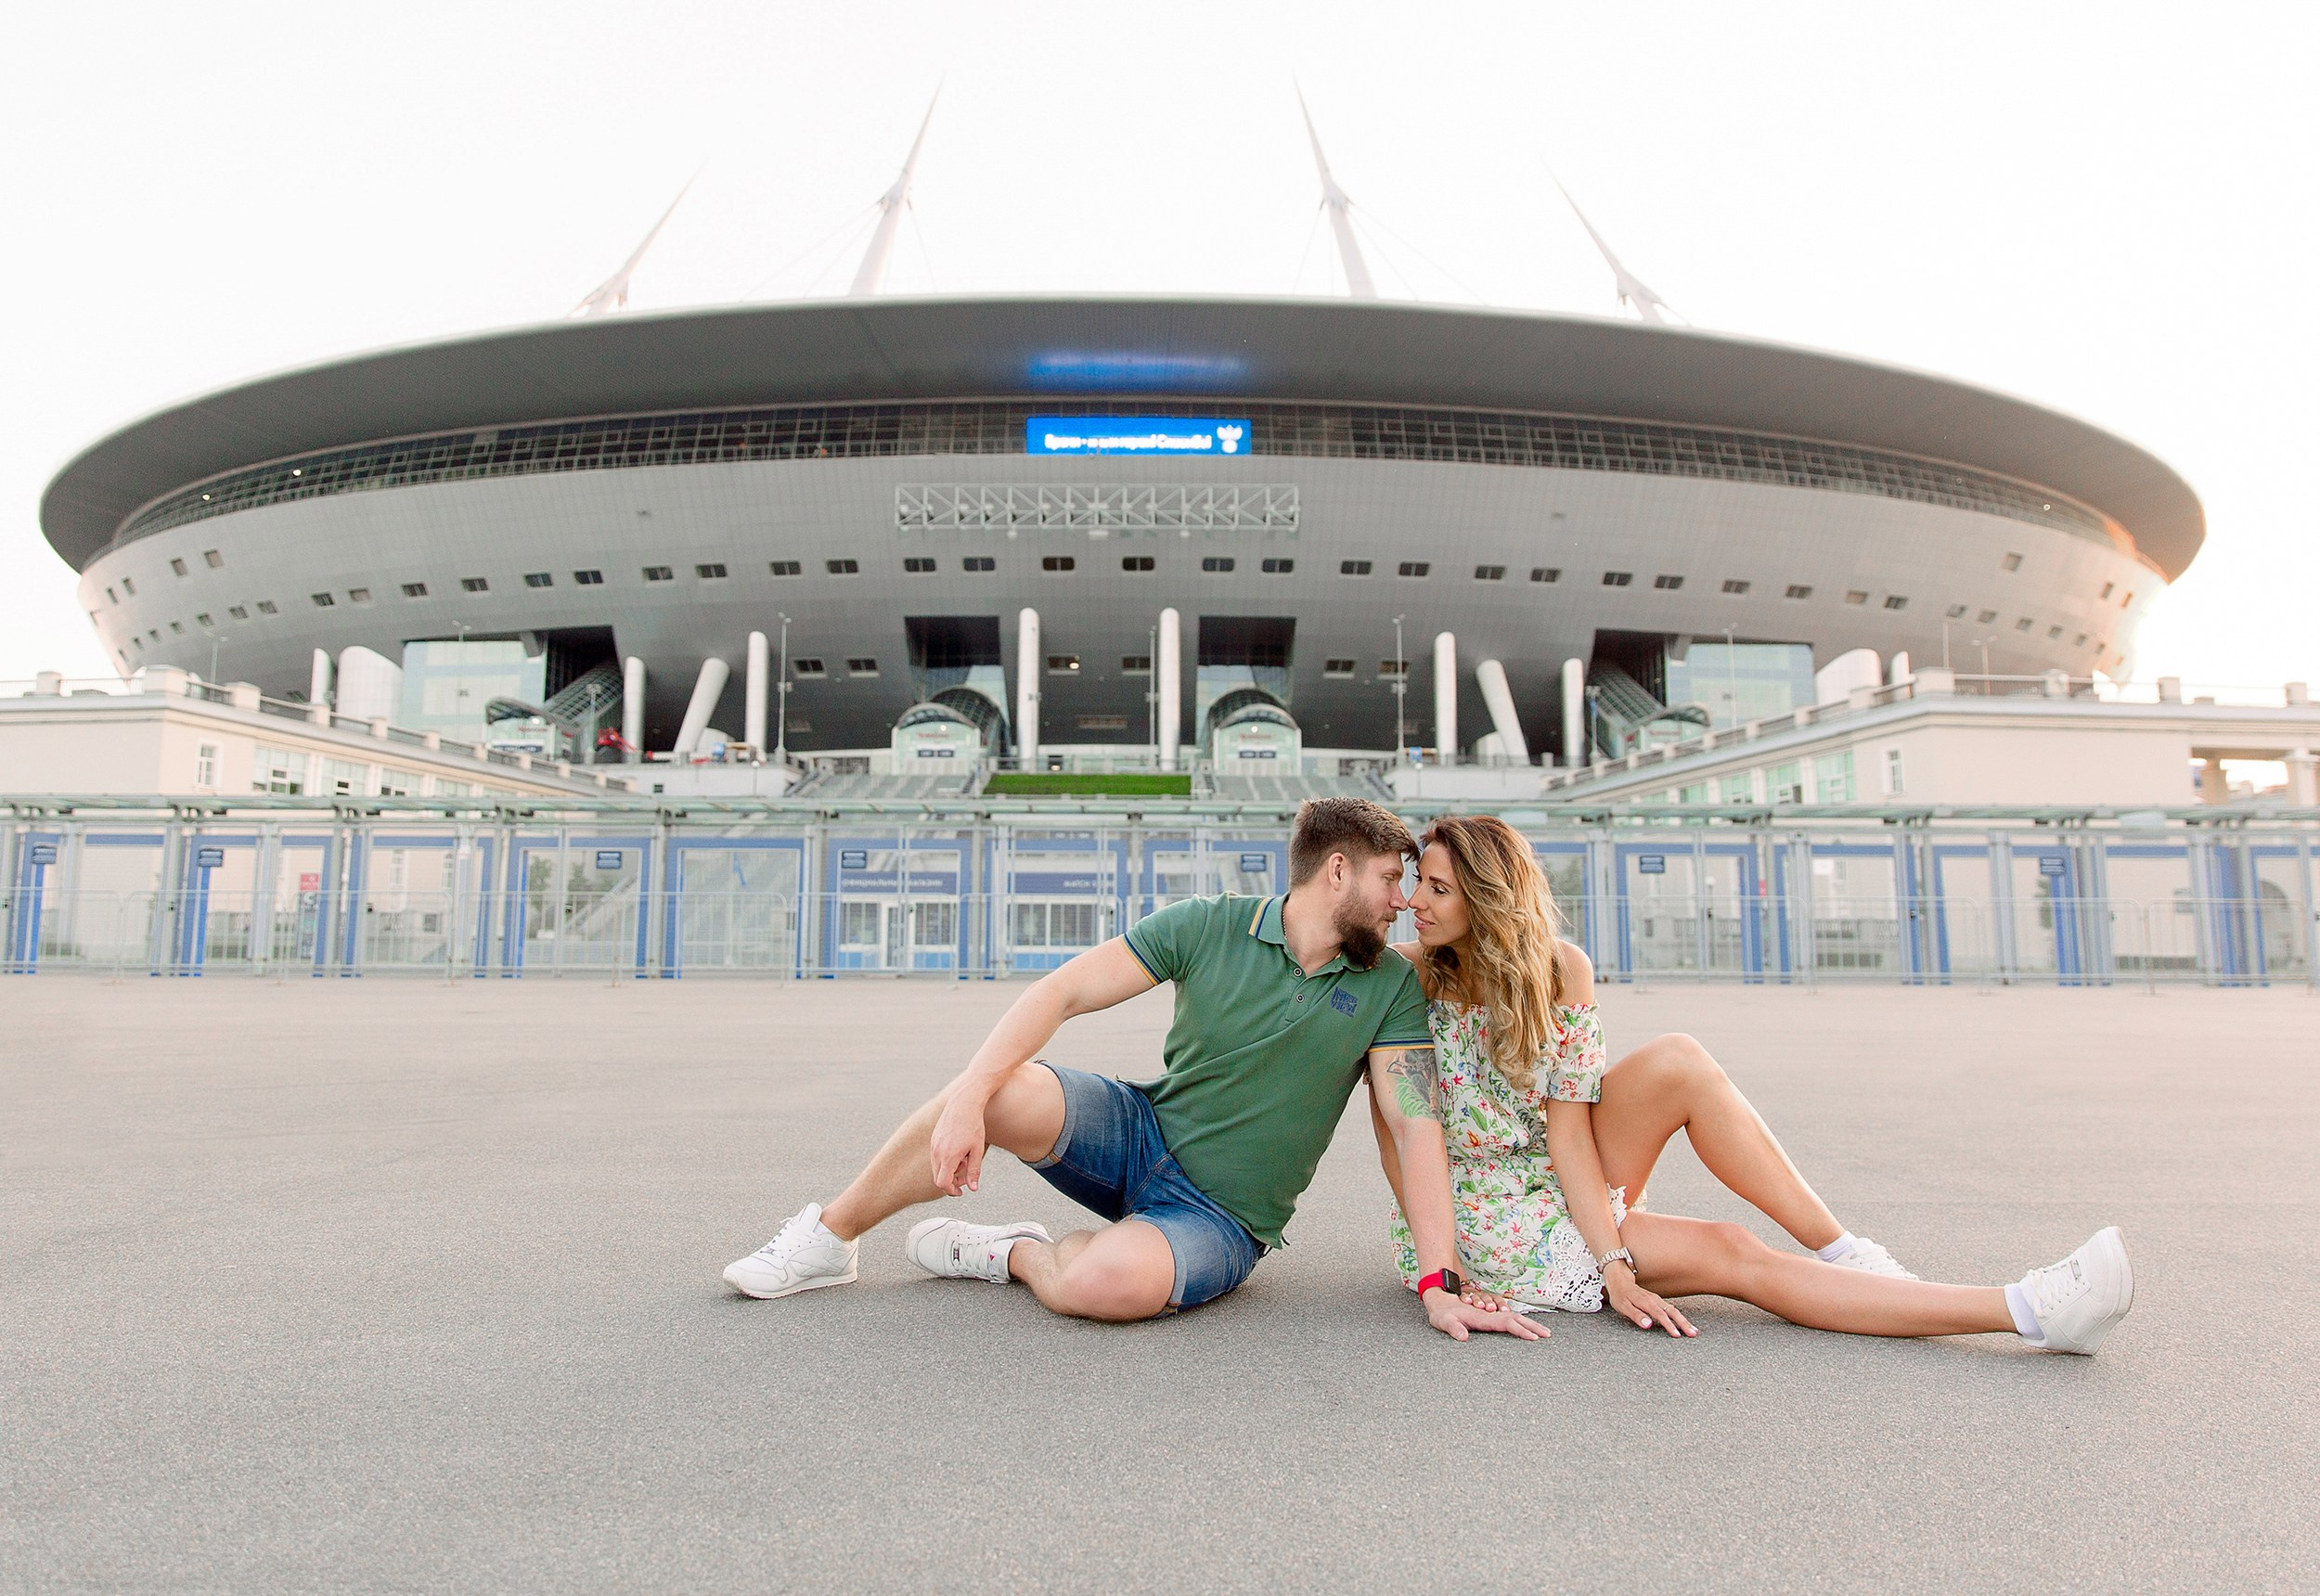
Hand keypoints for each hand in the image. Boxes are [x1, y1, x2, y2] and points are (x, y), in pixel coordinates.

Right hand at [928, 1094, 990, 1195]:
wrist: (964, 1102)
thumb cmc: (973, 1125)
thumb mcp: (977, 1150)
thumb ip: (974, 1171)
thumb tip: (973, 1188)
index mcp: (948, 1157)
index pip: (943, 1183)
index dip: (952, 1190)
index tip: (961, 1191)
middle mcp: (937, 1152)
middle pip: (938, 1177)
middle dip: (951, 1181)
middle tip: (966, 1176)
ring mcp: (933, 1145)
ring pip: (936, 1167)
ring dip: (949, 1170)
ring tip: (964, 1159)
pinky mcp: (933, 1139)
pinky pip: (936, 1157)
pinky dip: (945, 1161)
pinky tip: (959, 1151)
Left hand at [1424, 1288, 1547, 1341]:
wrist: (1439, 1300)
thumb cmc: (1442, 1314)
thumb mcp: (1444, 1322)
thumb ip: (1453, 1328)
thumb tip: (1463, 1337)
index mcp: (1484, 1318)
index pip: (1507, 1324)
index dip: (1521, 1330)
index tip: (1534, 1338)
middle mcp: (1490, 1315)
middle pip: (1516, 1319)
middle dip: (1532, 1326)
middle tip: (1548, 1335)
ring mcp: (1490, 1315)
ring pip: (1514, 1318)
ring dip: (1528, 1324)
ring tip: (1542, 1332)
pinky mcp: (1488, 1317)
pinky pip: (1509, 1319)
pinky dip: (1520, 1323)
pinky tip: (1528, 1328)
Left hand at [1604, 1266, 1695, 1337]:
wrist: (1620, 1280)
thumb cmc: (1620, 1296)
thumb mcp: (1623, 1307)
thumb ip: (1636, 1315)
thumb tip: (1648, 1325)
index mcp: (1646, 1302)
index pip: (1660, 1315)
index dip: (1669, 1325)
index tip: (1677, 1335)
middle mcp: (1654, 1300)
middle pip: (1672, 1312)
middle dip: (1683, 1323)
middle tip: (1693, 1333)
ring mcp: (1657, 1300)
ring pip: (1674, 1311)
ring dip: (1684, 1321)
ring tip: (1693, 1331)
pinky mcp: (1658, 1301)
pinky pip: (1671, 1309)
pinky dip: (1679, 1317)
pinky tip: (1685, 1324)